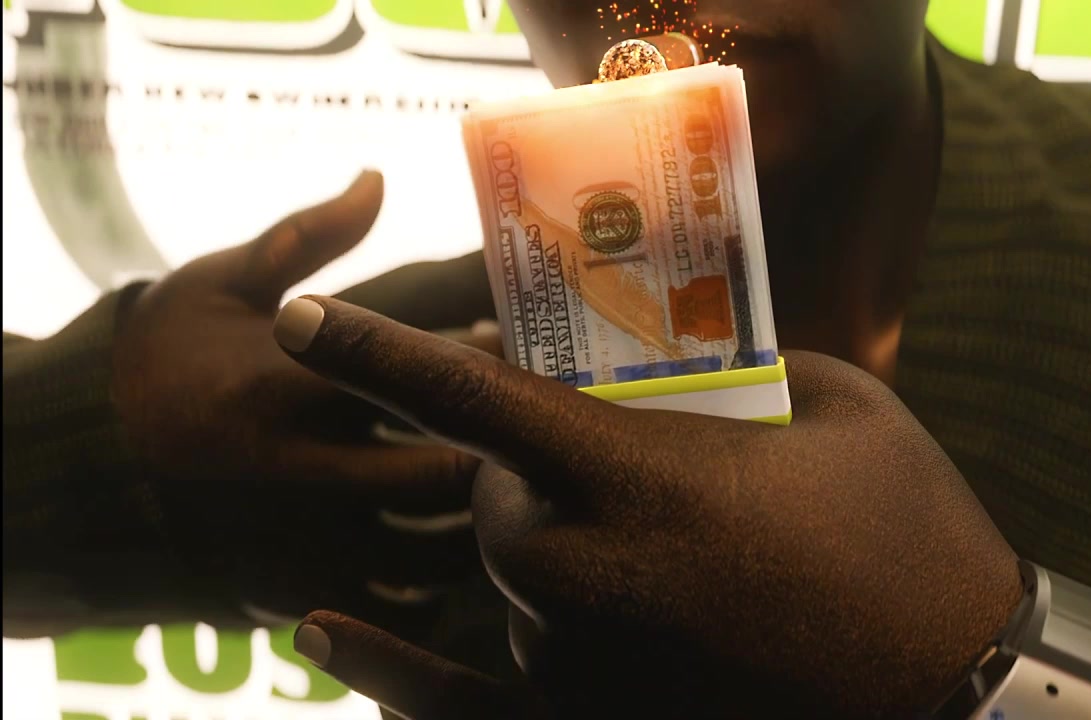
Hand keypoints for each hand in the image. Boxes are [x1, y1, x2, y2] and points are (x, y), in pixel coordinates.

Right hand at [110, 171, 503, 637]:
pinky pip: (389, 607)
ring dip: (479, 520)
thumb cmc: (158, 360)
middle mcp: (294, 470)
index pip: (400, 371)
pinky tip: (461, 547)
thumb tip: (378, 178)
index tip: (505, 339)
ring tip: (514, 482)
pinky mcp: (291, 592)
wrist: (81, 465)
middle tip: (533, 422)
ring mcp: (293, 539)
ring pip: (426, 550)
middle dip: (496, 449)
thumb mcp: (216, 284)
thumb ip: (305, 238)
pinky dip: (437, 585)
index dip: (471, 358)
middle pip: (434, 472)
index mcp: (279, 386)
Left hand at [273, 296, 1024, 718]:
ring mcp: (594, 665)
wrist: (966, 693)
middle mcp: (596, 576)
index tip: (302, 325)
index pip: (478, 404)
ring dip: (548, 541)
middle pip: (494, 500)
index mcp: (649, 482)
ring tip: (652, 537)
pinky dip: (400, 671)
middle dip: (523, 463)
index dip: (379, 356)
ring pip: (514, 580)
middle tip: (600, 447)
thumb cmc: (913, 537)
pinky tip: (330, 630)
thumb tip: (676, 368)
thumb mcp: (842, 411)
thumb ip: (741, 372)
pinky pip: (473, 704)